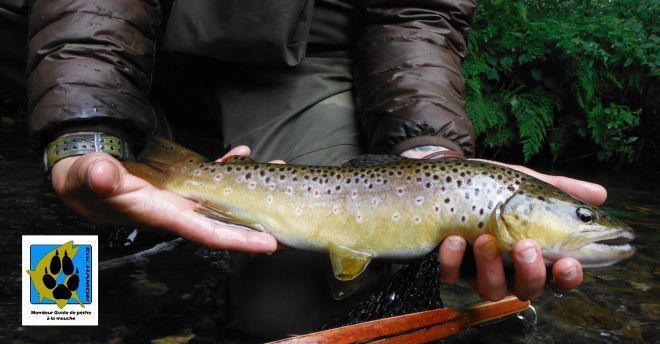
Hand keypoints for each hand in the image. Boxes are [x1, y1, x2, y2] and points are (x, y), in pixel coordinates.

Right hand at [51, 146, 277, 252]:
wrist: (82, 173)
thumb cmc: (83, 178)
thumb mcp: (85, 175)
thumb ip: (96, 176)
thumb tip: (103, 173)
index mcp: (161, 213)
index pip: (206, 231)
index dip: (238, 239)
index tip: (268, 244)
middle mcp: (178, 208)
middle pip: (226, 218)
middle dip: (258, 217)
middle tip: (289, 206)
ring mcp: (182, 195)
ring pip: (224, 195)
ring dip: (250, 185)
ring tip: (276, 167)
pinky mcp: (180, 180)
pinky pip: (211, 177)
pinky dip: (228, 166)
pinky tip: (241, 153)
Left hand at [437, 159, 606, 300]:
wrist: (445, 173)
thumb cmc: (491, 185)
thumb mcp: (527, 184)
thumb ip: (562, 190)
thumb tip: (601, 194)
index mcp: (535, 253)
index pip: (559, 276)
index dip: (568, 277)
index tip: (570, 263)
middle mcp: (508, 269)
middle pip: (528, 290)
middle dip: (531, 273)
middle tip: (525, 246)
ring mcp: (476, 270)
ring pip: (491, 289)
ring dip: (491, 266)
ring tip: (486, 239)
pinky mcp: (448, 266)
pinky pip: (450, 276)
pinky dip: (452, 260)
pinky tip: (452, 240)